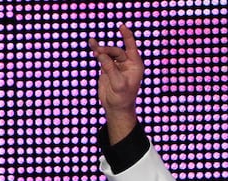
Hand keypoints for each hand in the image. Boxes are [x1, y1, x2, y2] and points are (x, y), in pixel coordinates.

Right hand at [89, 24, 143, 143]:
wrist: (116, 108)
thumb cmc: (122, 98)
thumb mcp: (118, 84)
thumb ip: (110, 69)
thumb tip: (101, 54)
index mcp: (135, 66)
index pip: (131, 47)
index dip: (127, 36)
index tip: (122, 26)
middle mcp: (127, 64)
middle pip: (116, 50)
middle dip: (107, 50)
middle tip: (98, 52)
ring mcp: (117, 65)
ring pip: (108, 52)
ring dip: (100, 49)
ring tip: (93, 46)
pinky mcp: (107, 68)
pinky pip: (102, 57)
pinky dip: (97, 51)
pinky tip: (92, 44)